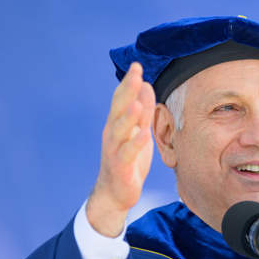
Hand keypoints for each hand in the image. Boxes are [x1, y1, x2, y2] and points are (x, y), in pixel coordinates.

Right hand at [86, 63, 154, 236]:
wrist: (116, 193)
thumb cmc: (129, 161)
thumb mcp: (138, 133)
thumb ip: (143, 112)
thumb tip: (147, 86)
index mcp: (117, 123)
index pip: (122, 99)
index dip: (129, 83)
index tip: (137, 65)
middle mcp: (112, 133)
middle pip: (118, 109)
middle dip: (127, 91)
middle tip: (136, 73)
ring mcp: (113, 150)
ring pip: (120, 130)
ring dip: (128, 116)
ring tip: (137, 102)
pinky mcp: (119, 167)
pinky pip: (126, 154)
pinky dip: (134, 144)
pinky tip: (143, 134)